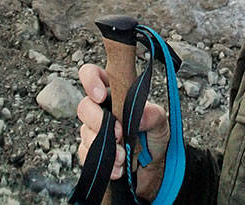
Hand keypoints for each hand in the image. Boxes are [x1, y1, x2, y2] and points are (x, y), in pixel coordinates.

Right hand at [77, 63, 169, 199]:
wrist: (152, 168)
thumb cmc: (153, 136)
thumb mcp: (160, 122)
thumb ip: (153, 115)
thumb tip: (138, 117)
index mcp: (113, 91)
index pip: (92, 75)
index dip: (91, 81)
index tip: (101, 95)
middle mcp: (100, 108)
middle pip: (84, 106)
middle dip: (98, 121)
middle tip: (118, 132)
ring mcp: (93, 130)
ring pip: (85, 132)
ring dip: (104, 145)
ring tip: (123, 156)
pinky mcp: (91, 152)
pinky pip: (86, 155)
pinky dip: (103, 163)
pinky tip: (118, 168)